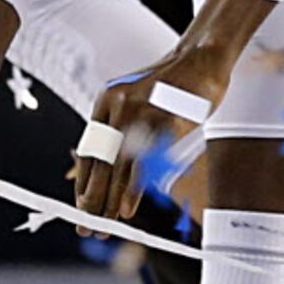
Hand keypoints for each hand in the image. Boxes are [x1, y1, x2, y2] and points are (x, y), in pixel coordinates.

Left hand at [73, 44, 229, 225]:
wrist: (201, 57)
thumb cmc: (172, 84)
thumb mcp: (137, 99)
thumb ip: (123, 127)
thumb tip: (111, 169)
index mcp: (107, 100)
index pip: (90, 150)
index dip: (84, 182)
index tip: (82, 207)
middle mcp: (117, 106)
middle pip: (100, 163)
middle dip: (91, 200)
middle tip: (86, 227)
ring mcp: (140, 113)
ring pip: (118, 167)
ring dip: (109, 201)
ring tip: (104, 225)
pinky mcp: (163, 122)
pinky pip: (144, 164)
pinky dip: (133, 190)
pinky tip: (127, 208)